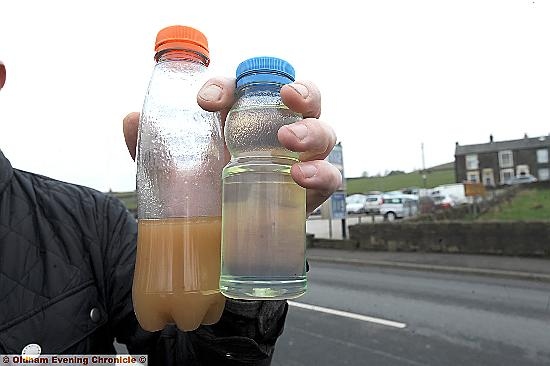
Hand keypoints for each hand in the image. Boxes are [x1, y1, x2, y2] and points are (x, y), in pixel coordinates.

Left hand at [123, 78, 341, 215]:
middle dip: (301, 91)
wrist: (212, 250)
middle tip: (284, 97)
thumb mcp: (170, 174)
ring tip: (290, 141)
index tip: (205, 101)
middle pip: (304, 100)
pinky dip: (321, 174)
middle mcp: (275, 137)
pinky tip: (301, 178)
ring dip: (313, 131)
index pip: (246, 89)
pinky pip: (329, 179)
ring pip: (324, 133)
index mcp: (242, 122)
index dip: (230, 85)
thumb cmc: (198, 200)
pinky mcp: (307, 196)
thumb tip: (131, 119)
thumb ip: (151, 147)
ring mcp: (296, 164)